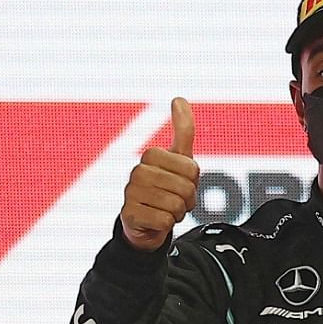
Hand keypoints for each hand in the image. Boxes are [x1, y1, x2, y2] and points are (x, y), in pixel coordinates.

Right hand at [120, 97, 199, 251]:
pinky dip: (166, 225)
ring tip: (164, 209)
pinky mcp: (129, 215)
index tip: (180, 183)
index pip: (192, 169)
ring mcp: (130, 193)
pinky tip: (156, 221)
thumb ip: (183, 129)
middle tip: (174, 200)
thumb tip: (178, 98)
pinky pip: (165, 221)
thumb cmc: (166, 187)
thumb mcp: (179, 159)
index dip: (193, 181)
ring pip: (176, 206)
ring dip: (177, 213)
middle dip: (187, 199)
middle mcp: (137, 172)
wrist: (147, 221)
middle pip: (186, 188)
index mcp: (151, 155)